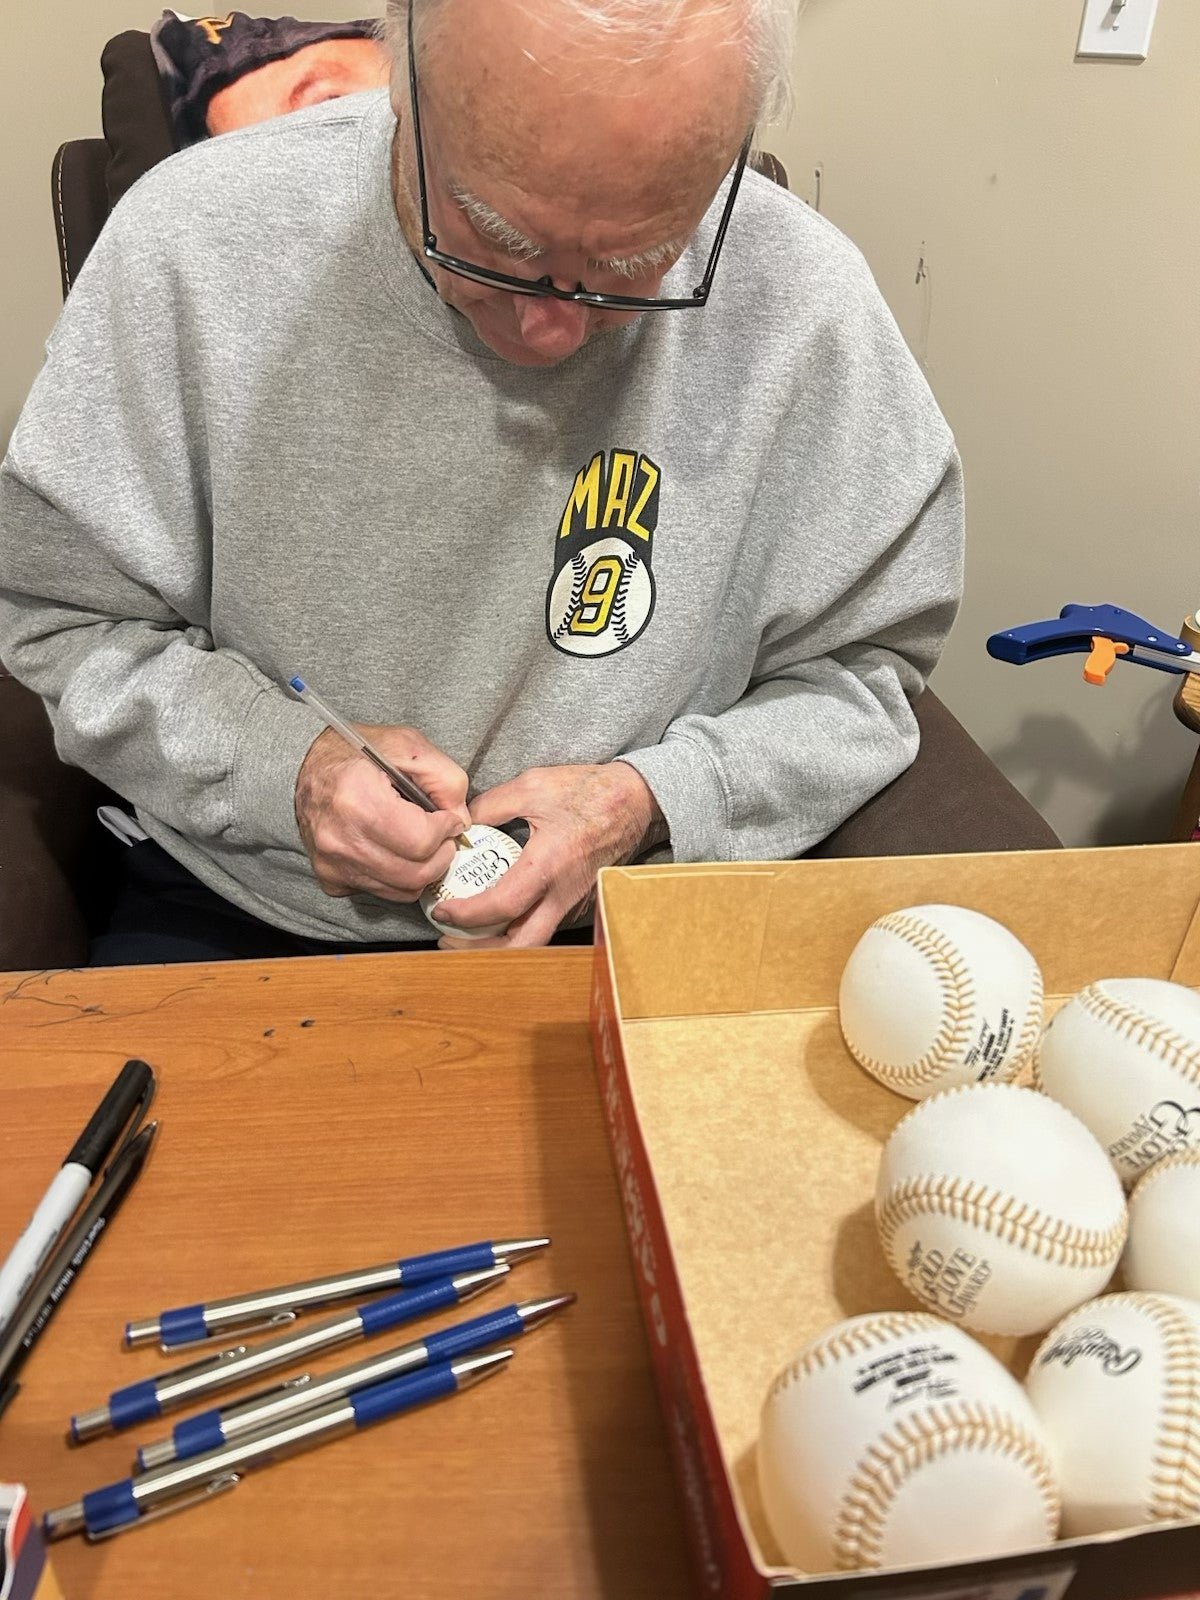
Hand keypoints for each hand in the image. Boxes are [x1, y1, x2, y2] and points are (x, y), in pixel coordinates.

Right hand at [296, 725, 469, 901]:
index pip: (421, 840)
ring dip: (424, 869)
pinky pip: (381, 892)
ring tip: (422, 841)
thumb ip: (445, 780)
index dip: (446, 829)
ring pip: (402, 890)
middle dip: (442, 854)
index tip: (448, 818)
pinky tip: (395, 850)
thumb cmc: (357, 753)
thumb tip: (461, 822)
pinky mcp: (331, 878)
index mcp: (357, 800)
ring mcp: (332, 864)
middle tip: (443, 834)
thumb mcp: (408, 746)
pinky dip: (398, 877)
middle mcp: (339, 839)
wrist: (303, 768)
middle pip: (415, 873)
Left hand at [431, 761, 662, 948]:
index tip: (442, 910)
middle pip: (520, 946)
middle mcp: (563, 894)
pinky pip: (546, 925)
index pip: (501, 906)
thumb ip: (491, 804)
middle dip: (480, 951)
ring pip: (534, 940)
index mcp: (548, 865)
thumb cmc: (588, 792)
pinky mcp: (581, 903)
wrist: (636, 801)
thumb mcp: (533, 785)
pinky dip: (518, 928)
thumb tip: (462, 821)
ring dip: (498, 944)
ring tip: (468, 931)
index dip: (466, 915)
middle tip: (450, 940)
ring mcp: (576, 903)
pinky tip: (499, 916)